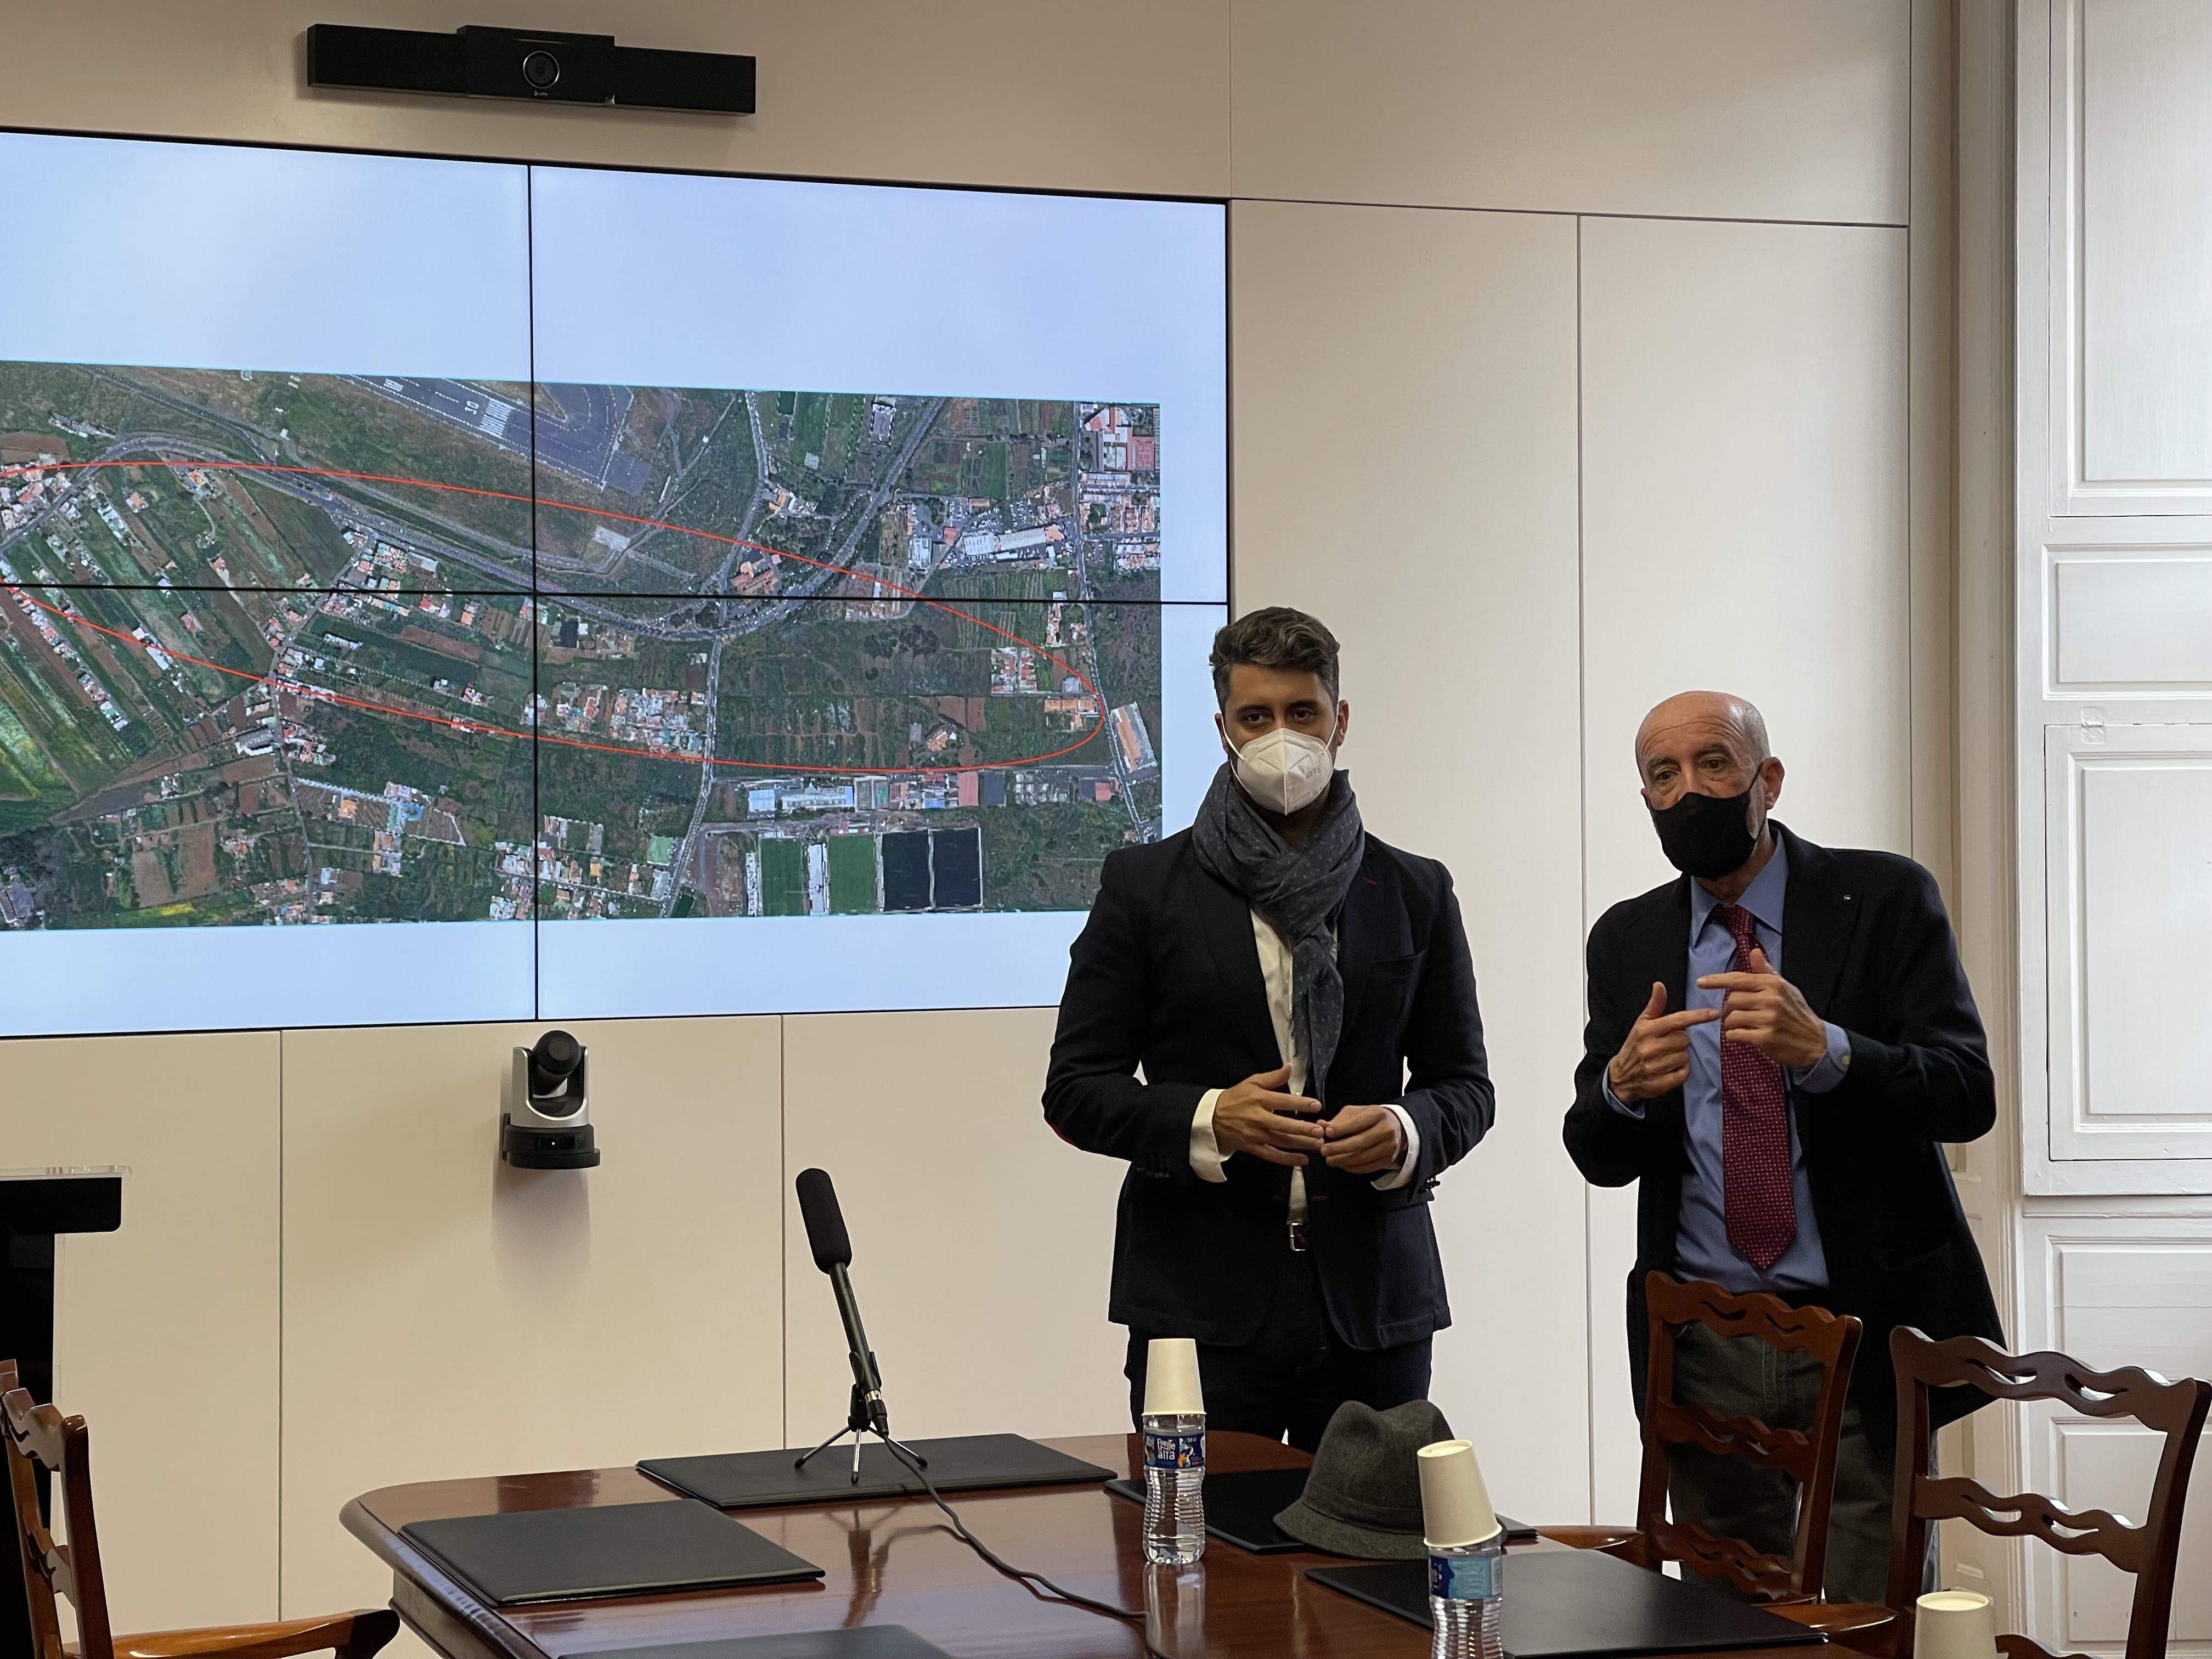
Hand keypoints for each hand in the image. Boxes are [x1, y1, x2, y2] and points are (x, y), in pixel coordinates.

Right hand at [1211, 1063, 1324, 1166]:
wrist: (1212, 1116)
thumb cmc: (1236, 1097)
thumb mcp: (1252, 1082)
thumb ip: (1273, 1077)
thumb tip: (1290, 1067)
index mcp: (1259, 1099)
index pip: (1283, 1101)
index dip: (1300, 1103)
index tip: (1317, 1105)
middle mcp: (1258, 1118)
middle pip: (1283, 1125)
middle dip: (1303, 1129)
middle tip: (1320, 1131)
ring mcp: (1255, 1135)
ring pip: (1281, 1141)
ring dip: (1301, 1144)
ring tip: (1318, 1144)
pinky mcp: (1252, 1148)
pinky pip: (1272, 1155)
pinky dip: (1288, 1159)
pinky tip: (1303, 1160)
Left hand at [1321, 1105, 1405, 1174]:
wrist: (1393, 1128)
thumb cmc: (1369, 1119)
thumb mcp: (1355, 1113)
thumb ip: (1339, 1120)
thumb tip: (1321, 1125)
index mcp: (1378, 1113)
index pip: (1359, 1122)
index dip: (1342, 1128)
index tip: (1327, 1133)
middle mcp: (1386, 1130)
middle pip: (1360, 1142)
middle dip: (1339, 1148)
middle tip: (1324, 1150)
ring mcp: (1389, 1146)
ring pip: (1363, 1157)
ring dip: (1343, 1160)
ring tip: (1329, 1160)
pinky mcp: (1388, 1160)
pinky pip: (1367, 1167)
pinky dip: (1352, 1168)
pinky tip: (1341, 1165)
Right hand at [1607, 981, 1720, 1103]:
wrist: (1621, 1077)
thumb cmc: (1635, 1046)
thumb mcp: (1642, 1024)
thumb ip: (1654, 1005)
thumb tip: (1659, 985)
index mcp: (1647, 1030)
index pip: (1678, 1020)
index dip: (1698, 1016)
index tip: (1715, 1013)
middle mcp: (1650, 1047)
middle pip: (1685, 1039)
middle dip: (1680, 1041)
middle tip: (1667, 1044)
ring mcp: (1654, 1066)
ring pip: (1685, 1056)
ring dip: (1680, 1057)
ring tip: (1666, 1058)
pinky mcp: (1660, 1083)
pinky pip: (1684, 1073)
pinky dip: (1680, 1071)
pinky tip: (1669, 1069)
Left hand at [1695, 947, 1828, 1068]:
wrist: (1816, 1042)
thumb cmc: (1797, 1013)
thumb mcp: (1786, 988)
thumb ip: (1766, 971)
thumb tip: (1754, 951)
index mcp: (1773, 985)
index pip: (1738, 979)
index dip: (1717, 980)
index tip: (1701, 982)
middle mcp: (1770, 999)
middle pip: (1732, 1000)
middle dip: (1729, 1009)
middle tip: (1735, 1015)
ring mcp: (1768, 1019)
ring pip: (1732, 1018)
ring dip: (1730, 1024)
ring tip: (1740, 1026)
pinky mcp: (1765, 1038)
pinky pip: (1736, 1034)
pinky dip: (1734, 1036)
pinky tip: (1743, 1036)